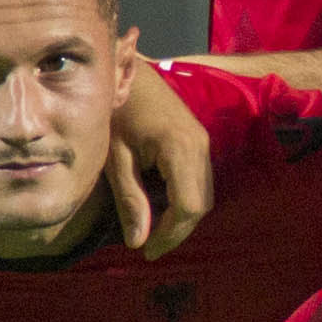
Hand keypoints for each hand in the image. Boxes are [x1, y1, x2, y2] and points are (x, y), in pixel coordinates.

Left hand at [110, 53, 216, 258]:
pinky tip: (162, 207)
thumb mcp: (116, 158)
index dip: (171, 235)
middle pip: (201, 205)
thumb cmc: (117, 110)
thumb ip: (130, 200)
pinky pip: (200, 181)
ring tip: (155, 231)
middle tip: (150, 246)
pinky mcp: (199, 141)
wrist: (127, 70)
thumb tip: (138, 242)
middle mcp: (200, 147)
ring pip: (204, 195)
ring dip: (183, 217)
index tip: (147, 251)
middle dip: (178, 231)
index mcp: (180, 149)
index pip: (188, 207)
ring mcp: (203, 142)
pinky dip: (185, 200)